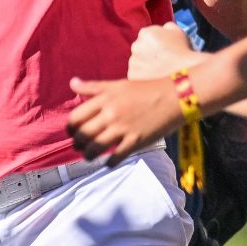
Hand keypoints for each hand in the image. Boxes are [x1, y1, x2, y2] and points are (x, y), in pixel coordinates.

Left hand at [67, 76, 183, 161]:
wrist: (175, 97)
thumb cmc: (146, 89)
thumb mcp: (117, 84)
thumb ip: (93, 87)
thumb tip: (72, 83)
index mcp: (105, 99)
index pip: (76, 117)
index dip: (71, 127)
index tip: (72, 131)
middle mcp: (111, 114)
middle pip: (83, 134)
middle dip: (77, 143)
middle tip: (78, 146)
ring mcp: (123, 129)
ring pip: (95, 148)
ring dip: (88, 155)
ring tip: (89, 155)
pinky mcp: (136, 141)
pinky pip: (115, 157)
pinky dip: (109, 162)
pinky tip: (108, 162)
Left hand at [128, 24, 198, 81]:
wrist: (183, 73)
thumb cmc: (182, 52)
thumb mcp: (178, 31)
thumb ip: (166, 27)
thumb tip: (163, 29)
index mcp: (145, 33)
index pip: (145, 37)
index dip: (154, 44)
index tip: (161, 50)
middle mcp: (136, 46)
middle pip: (140, 49)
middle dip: (148, 54)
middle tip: (160, 60)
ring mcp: (133, 61)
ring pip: (137, 62)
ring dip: (145, 66)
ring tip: (158, 70)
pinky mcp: (133, 75)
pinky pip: (136, 75)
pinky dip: (143, 77)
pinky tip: (154, 78)